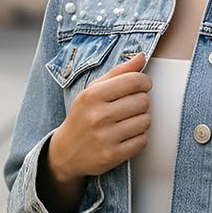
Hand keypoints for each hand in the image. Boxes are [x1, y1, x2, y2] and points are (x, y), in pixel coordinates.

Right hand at [47, 51, 151, 181]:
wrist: (66, 152)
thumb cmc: (83, 116)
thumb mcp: (93, 90)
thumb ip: (118, 72)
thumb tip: (141, 56)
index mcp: (93, 95)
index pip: (134, 81)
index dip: (145, 82)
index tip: (142, 86)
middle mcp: (98, 115)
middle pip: (143, 101)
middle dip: (141, 102)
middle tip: (130, 107)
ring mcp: (105, 137)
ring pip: (145, 121)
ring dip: (141, 121)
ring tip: (127, 122)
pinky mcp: (112, 156)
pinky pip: (142, 141)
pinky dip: (138, 139)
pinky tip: (125, 136)